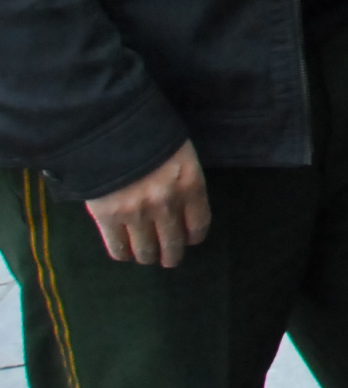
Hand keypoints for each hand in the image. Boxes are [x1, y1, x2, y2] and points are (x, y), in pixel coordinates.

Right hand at [86, 141, 210, 267]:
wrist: (110, 129)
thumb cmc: (151, 135)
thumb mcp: (181, 153)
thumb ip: (184, 181)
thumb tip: (184, 208)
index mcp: (191, 184)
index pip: (199, 224)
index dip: (193, 237)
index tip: (189, 240)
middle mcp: (167, 204)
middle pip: (173, 244)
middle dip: (171, 255)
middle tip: (169, 259)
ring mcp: (137, 213)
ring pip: (146, 251)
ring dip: (148, 256)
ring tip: (147, 256)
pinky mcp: (108, 217)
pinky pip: (118, 248)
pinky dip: (123, 253)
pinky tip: (125, 252)